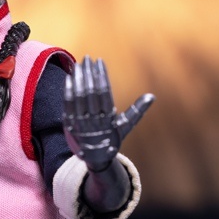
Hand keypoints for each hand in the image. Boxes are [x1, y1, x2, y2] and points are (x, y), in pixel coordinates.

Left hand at [63, 56, 153, 170]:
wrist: (95, 159)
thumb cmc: (112, 139)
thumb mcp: (125, 126)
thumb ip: (137, 110)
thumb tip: (152, 96)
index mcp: (109, 120)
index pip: (104, 93)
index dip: (101, 76)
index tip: (99, 62)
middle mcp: (94, 122)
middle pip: (90, 93)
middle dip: (88, 74)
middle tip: (88, 58)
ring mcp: (80, 124)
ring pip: (78, 98)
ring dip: (77, 79)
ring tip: (78, 64)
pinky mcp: (69, 126)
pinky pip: (67, 106)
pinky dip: (68, 91)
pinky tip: (69, 78)